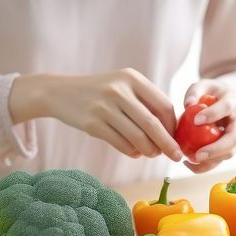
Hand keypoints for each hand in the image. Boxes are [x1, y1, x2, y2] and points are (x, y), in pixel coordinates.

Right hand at [10, 69, 182, 160]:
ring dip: (149, 150)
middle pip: (153, 124)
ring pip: (138, 137)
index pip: (163, 105)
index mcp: (132, 78)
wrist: (58, 92)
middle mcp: (119, 90)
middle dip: (168, 144)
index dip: (173, 125)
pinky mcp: (92, 124)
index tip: (176, 138)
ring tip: (151, 153)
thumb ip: (144, 102)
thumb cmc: (97, 92)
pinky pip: (121, 144)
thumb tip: (170, 130)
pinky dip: (132, 152)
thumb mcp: (121, 85)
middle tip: (176, 156)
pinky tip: (135, 152)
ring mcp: (104, 107)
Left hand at [181, 79, 235, 173]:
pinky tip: (191, 165)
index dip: (213, 114)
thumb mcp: (203, 85)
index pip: (227, 107)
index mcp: (234, 100)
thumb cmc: (212, 93)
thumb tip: (188, 105)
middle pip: (235, 138)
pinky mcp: (233, 146)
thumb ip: (194, 91)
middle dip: (217, 149)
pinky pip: (223, 158)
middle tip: (197, 155)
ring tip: (190, 162)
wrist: (228, 101)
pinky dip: (208, 165)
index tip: (196, 120)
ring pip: (231, 152)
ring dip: (212, 161)